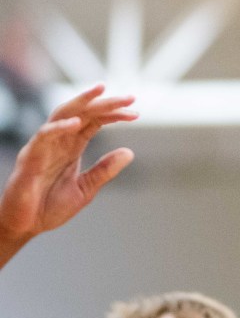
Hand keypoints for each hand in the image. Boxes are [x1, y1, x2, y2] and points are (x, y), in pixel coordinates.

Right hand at [0, 84, 136, 246]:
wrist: (25, 226)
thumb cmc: (49, 207)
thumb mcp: (85, 189)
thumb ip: (104, 170)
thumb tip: (129, 152)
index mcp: (71, 147)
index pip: (94, 121)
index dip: (114, 114)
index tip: (136, 113)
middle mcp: (58, 142)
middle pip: (82, 113)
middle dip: (105, 103)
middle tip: (130, 98)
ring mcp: (43, 147)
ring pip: (62, 115)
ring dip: (82, 101)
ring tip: (102, 91)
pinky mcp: (29, 158)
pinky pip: (43, 136)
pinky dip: (59, 127)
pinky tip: (77, 123)